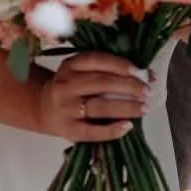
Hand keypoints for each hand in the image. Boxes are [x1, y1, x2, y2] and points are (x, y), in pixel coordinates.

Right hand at [32, 52, 148, 142]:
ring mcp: (66, 108)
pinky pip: (92, 131)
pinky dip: (112, 130)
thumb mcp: (81, 71)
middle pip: (101, 83)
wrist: (43, 109)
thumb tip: (148, 75)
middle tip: (147, 91)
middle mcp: (66, 85)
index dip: (120, 64)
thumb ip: (108, 70)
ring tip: (144, 108)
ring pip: (99, 106)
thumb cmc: (72, 88)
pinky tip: (128, 126)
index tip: (140, 71)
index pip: (97, 60)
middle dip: (128, 86)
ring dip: (125, 107)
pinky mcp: (68, 130)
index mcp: (70, 65)